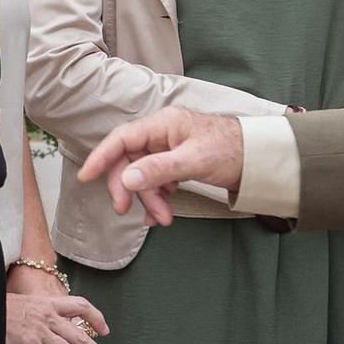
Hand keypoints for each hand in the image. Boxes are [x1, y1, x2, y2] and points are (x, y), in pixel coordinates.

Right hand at [3, 273, 111, 343]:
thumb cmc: (0, 309)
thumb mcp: (25, 304)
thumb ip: (40, 318)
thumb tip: (47, 340)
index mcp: (49, 303)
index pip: (81, 305)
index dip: (96, 318)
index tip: (104, 331)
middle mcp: (49, 316)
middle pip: (81, 336)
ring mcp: (40, 331)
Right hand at [77, 108, 243, 225]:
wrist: (258, 158)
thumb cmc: (230, 150)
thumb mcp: (194, 160)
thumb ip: (160, 169)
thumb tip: (127, 179)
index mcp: (163, 125)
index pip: (122, 138)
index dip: (101, 157)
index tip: (86, 177)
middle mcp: (162, 134)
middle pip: (129, 160)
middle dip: (129, 188)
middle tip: (126, 210)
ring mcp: (168, 149)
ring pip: (143, 175)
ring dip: (148, 198)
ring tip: (163, 219)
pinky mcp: (176, 163)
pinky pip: (156, 181)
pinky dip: (157, 198)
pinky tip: (161, 214)